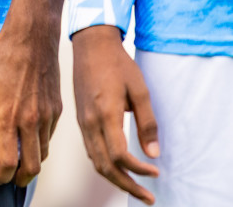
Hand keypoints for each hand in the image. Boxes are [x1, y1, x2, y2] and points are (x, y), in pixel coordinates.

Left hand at [0, 15, 61, 185]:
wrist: (31, 37)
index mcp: (8, 117)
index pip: (9, 161)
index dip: (2, 176)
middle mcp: (31, 121)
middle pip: (32, 166)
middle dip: (20, 178)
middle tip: (11, 178)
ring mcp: (46, 116)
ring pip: (43, 152)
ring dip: (33, 162)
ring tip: (20, 160)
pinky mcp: (56, 108)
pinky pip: (50, 135)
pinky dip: (41, 143)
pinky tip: (30, 137)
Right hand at [73, 25, 159, 203]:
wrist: (91, 44)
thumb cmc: (117, 63)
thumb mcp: (139, 90)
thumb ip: (147, 123)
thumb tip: (152, 153)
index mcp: (105, 113)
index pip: (119, 155)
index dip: (138, 170)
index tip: (155, 171)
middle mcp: (90, 121)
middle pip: (105, 166)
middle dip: (127, 185)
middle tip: (147, 197)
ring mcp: (82, 120)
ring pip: (95, 161)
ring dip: (115, 178)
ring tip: (135, 186)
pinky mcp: (80, 118)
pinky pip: (90, 149)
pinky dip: (104, 164)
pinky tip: (118, 166)